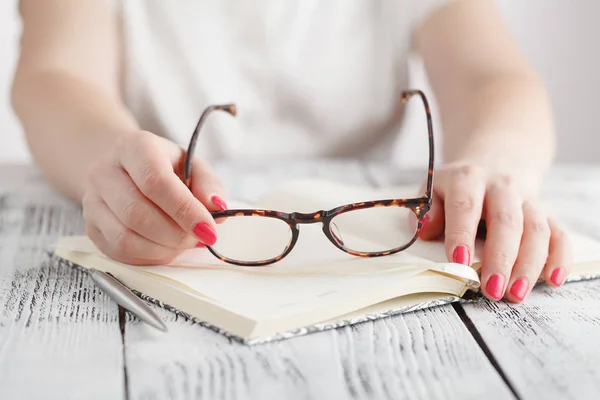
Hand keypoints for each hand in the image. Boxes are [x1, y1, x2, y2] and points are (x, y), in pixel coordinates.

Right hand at [82, 130, 226, 264]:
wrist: (123, 166)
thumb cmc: (163, 166)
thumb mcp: (191, 164)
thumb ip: (208, 184)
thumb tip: (217, 208)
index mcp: (134, 147)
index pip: (155, 182)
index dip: (185, 210)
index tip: (209, 229)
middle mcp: (105, 171)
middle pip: (138, 214)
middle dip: (176, 234)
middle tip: (199, 238)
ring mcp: (92, 201)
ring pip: (125, 238)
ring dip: (163, 249)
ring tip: (184, 242)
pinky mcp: (90, 227)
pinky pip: (119, 253)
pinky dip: (149, 257)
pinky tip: (166, 247)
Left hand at [419, 162, 571, 302]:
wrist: (496, 159)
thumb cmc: (459, 186)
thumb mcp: (435, 189)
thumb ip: (428, 210)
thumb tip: (424, 231)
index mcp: (468, 179)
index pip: (465, 206)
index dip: (462, 234)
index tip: (459, 262)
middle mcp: (502, 186)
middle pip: (506, 221)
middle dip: (500, 258)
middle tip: (491, 290)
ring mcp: (528, 199)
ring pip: (536, 230)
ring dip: (528, 265)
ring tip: (515, 294)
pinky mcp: (547, 212)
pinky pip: (559, 234)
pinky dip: (559, 258)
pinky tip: (553, 280)